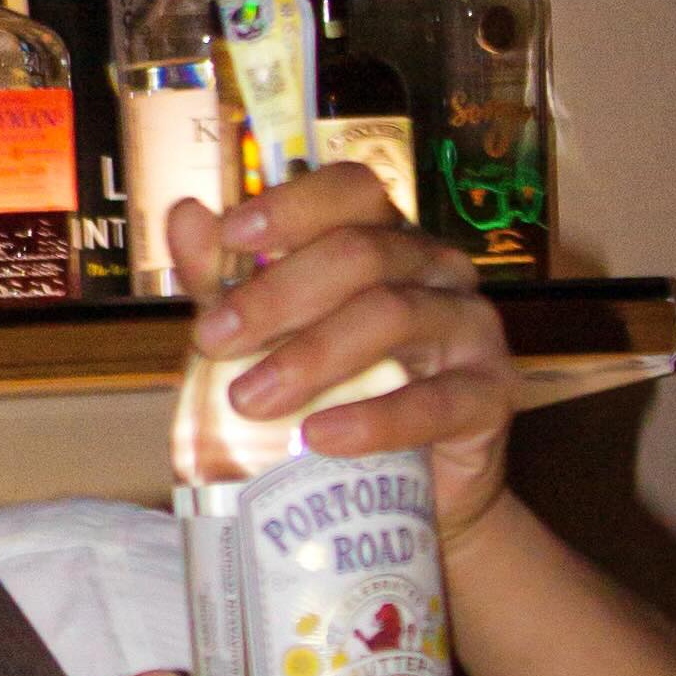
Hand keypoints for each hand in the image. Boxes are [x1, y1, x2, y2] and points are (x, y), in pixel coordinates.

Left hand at [171, 164, 514, 547]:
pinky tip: (321, 435)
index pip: (353, 191)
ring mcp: (471, 327)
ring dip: (311, 356)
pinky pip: (436, 400)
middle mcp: (436, 269)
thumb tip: (184, 216)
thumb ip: (229, 279)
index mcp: (389, 239)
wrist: (417, 484)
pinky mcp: (490, 395)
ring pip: (393, 315)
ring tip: (249, 400)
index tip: (230, 235)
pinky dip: (374, 419)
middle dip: (276, 296)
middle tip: (212, 342)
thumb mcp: (273, 335)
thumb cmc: (341, 392)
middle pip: (361, 253)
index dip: (294, 204)